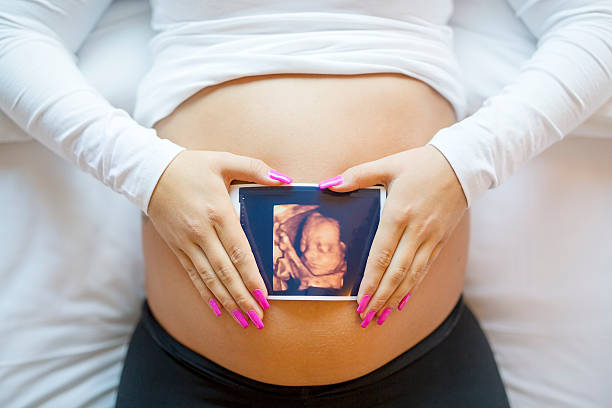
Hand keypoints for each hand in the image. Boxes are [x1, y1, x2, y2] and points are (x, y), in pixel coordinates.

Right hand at [147, 150, 292, 328]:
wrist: (149, 172)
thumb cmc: (191, 166)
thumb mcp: (224, 160)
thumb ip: (256, 168)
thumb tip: (284, 179)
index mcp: (218, 212)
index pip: (239, 251)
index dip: (252, 277)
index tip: (264, 296)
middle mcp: (202, 232)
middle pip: (225, 272)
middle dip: (243, 298)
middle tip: (258, 318)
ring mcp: (187, 242)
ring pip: (209, 279)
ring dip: (227, 302)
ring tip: (243, 320)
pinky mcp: (177, 247)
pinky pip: (193, 275)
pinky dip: (205, 294)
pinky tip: (217, 308)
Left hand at [318, 145, 466, 326]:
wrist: (462, 164)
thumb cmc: (421, 164)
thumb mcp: (388, 164)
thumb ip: (358, 176)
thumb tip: (329, 185)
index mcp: (399, 214)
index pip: (382, 255)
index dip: (371, 281)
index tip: (360, 300)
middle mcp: (416, 231)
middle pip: (397, 273)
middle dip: (381, 298)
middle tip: (366, 318)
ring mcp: (431, 238)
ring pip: (412, 276)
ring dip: (395, 298)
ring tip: (381, 317)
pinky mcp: (440, 241)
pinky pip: (425, 269)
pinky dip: (412, 288)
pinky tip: (402, 300)